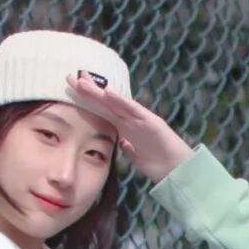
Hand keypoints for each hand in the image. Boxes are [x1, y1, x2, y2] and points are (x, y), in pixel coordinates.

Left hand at [65, 69, 195, 183]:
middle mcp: (131, 120)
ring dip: (98, 92)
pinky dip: (120, 101)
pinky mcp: (150, 122)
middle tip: (69, 78)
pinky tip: (108, 92)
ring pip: (115, 102)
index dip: (87, 101)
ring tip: (82, 81)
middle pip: (105, 103)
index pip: (102, 111)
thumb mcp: (136, 156)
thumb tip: (120, 143)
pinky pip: (132, 110)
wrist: (178, 170)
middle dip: (87, 91)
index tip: (71, 90)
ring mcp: (140, 119)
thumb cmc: (159, 163)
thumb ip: (127, 148)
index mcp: (126, 128)